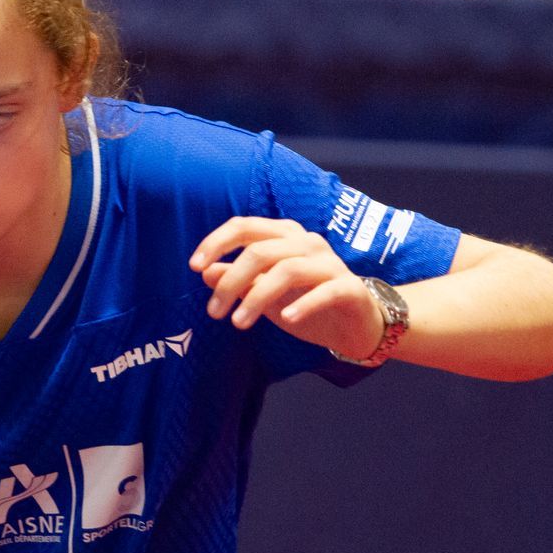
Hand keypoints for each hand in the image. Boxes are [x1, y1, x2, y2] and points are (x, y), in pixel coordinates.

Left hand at [189, 216, 383, 360]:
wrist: (357, 326)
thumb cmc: (307, 303)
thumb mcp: (265, 293)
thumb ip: (238, 280)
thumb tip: (206, 272)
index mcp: (284, 236)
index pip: (245, 226)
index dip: (217, 243)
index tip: (195, 267)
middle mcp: (307, 243)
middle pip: (260, 251)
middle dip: (231, 281)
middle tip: (214, 312)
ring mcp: (330, 263)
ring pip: (286, 270)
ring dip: (256, 298)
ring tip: (238, 323)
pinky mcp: (349, 288)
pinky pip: (324, 292)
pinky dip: (302, 304)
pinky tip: (286, 319)